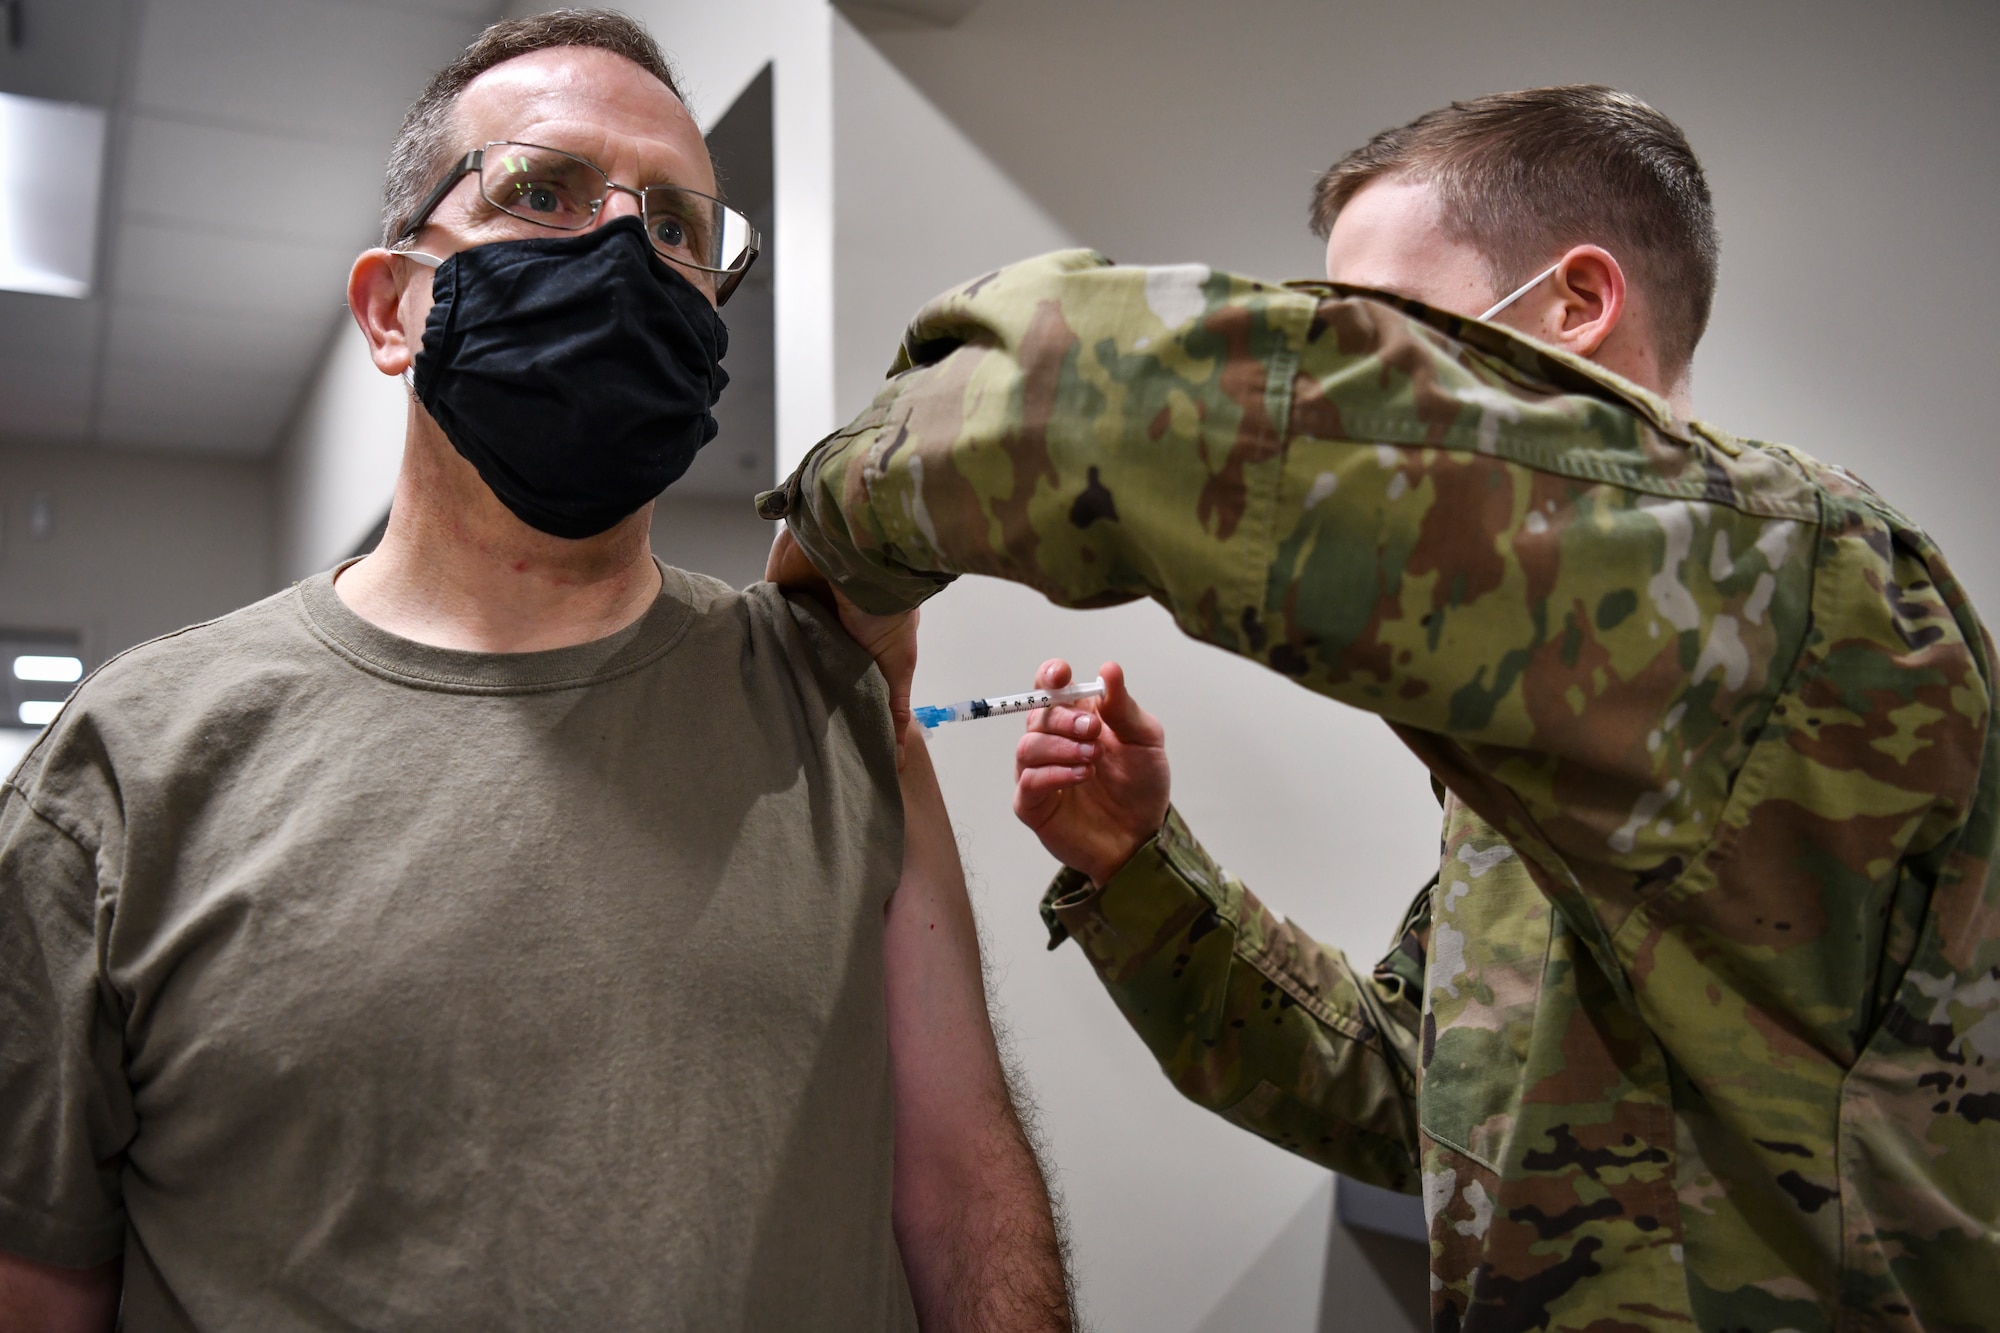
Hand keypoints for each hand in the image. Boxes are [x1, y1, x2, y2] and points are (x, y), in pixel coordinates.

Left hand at [767, 527, 918, 759]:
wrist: (855, 553)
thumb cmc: (884, 610)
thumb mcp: (899, 662)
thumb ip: (895, 704)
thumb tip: (898, 754)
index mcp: (858, 643)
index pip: (840, 679)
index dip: (831, 705)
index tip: (820, 739)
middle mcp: (828, 628)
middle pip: (808, 666)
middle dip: (799, 691)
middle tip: (783, 731)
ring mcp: (799, 611)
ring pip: (782, 648)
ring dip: (774, 668)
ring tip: (756, 709)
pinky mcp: (774, 597)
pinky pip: (759, 622)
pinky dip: (754, 639)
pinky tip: (742, 670)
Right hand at [1013, 660, 1169, 885]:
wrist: (1142, 835)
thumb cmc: (1141, 785)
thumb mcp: (1144, 740)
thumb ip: (1123, 707)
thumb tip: (1109, 669)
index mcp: (1076, 718)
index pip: (1049, 688)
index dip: (1049, 677)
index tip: (1061, 675)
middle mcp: (1052, 741)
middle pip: (1037, 715)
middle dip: (1064, 718)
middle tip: (1094, 730)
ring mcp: (1039, 772)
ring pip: (1028, 746)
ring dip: (1061, 747)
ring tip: (1093, 759)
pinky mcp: (1033, 804)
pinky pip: (1028, 781)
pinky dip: (1054, 774)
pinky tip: (1082, 776)